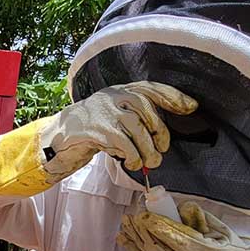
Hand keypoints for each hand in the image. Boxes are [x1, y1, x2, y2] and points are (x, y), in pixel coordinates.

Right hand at [41, 81, 197, 184]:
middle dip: (159, 133)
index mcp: (120, 91)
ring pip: (137, 128)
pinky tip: (130, 161)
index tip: (190, 107)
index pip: (151, 88)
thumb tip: (161, 135)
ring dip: (146, 149)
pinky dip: (131, 155)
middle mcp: (113, 96)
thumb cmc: (92, 130)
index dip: (173, 97)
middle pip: (147, 109)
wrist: (59, 138)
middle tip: (161, 151)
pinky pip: (123, 142)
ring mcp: (104, 111)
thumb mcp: (114, 117)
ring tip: (147, 162)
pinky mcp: (97, 129)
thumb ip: (134, 118)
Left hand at [117, 201, 249, 250]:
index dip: (156, 225)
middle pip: (157, 247)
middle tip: (132, 217)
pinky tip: (126, 240)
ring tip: (125, 225)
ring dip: (135, 239)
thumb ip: (200, 217)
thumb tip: (181, 207)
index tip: (145, 214)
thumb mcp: (222, 231)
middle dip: (141, 231)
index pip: (173, 237)